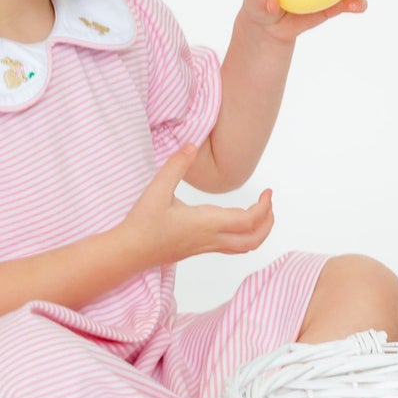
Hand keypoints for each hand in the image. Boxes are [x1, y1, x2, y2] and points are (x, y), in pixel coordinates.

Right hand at [121, 146, 276, 267]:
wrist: (129, 252)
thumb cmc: (143, 223)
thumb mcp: (157, 190)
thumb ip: (175, 166)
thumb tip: (191, 145)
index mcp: (206, 223)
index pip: (248, 221)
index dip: (263, 208)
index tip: (267, 192)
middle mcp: (210, 238)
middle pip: (253, 240)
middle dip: (268, 222)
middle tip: (268, 202)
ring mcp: (206, 246)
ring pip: (244, 247)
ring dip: (259, 231)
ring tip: (260, 211)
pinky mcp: (199, 249)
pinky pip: (232, 246)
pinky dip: (245, 235)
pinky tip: (236, 220)